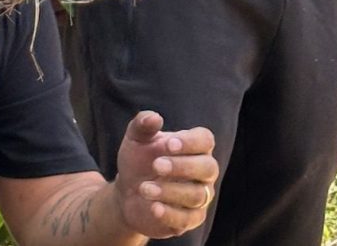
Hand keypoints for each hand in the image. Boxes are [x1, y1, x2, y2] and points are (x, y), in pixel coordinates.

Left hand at [112, 111, 217, 238]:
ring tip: (144, 188)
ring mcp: (199, 197)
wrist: (128, 192)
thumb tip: (154, 117)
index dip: (190, 142)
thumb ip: (142, 124)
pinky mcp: (189, 219)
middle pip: (208, 168)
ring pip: (197, 195)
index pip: (205, 140)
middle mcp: (202, 172)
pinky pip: (188, 219)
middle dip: (183, 166)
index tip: (168, 145)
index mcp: (194, 147)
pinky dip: (171, 213)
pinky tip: (153, 207)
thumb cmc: (139, 159)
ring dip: (170, 191)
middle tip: (156, 165)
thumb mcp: (135, 139)